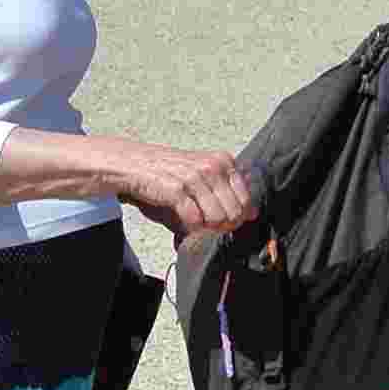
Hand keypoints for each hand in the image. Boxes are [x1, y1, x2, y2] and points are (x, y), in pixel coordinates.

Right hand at [119, 141, 257, 237]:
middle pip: (234, 213)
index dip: (237, 217)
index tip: (224, 221)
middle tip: (207, 224)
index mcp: (223, 161)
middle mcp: (213, 167)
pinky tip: (184, 220)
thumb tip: (253, 213)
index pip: (246, 201)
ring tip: (195, 221)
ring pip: (218, 218)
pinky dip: (190, 227)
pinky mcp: (177, 190)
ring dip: (206, 227)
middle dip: (223, 225)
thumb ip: (230, 193)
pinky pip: (195, 220)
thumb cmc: (170, 173)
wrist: (135, 165)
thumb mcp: (205, 177)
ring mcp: (195, 177)